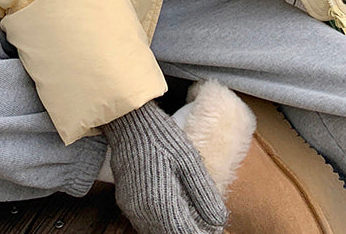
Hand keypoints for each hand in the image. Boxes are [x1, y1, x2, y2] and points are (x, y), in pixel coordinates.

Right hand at [100, 100, 227, 233]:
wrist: (130, 122)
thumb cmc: (163, 138)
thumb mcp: (190, 161)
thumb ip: (205, 194)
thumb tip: (220, 222)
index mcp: (160, 203)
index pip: (185, 233)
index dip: (202, 232)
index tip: (214, 225)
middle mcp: (142, 212)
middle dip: (189, 229)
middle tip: (205, 219)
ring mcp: (131, 208)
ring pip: (157, 231)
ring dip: (175, 226)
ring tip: (191, 211)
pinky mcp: (125, 202)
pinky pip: (146, 222)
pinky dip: (162, 220)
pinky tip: (173, 204)